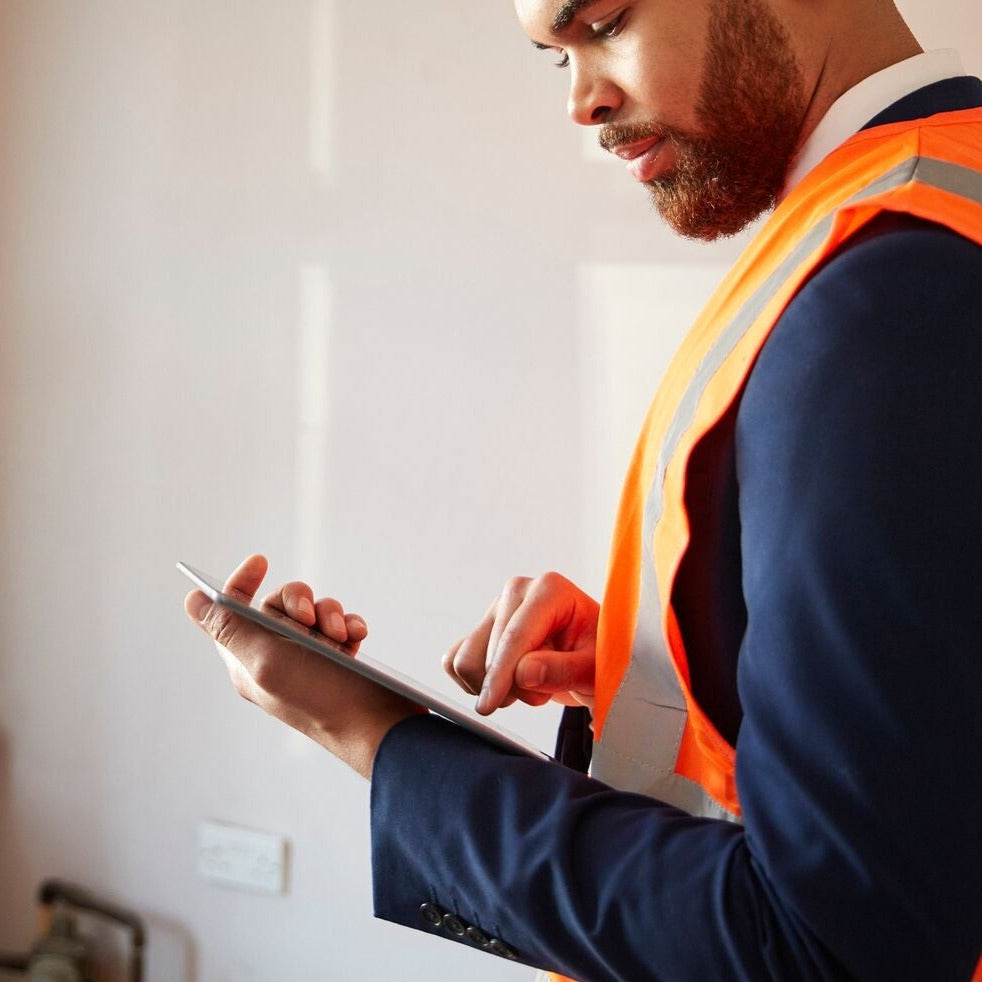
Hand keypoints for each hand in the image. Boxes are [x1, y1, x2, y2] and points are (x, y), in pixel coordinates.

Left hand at [184, 554, 423, 778]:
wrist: (377, 726)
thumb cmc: (321, 698)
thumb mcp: (267, 660)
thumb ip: (230, 628)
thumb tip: (193, 601)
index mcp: (249, 662)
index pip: (231, 611)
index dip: (240, 582)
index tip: (261, 561)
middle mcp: (276, 658)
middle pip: (277, 604)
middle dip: (299, 601)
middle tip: (310, 618)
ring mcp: (310, 659)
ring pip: (313, 611)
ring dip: (330, 614)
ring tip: (339, 636)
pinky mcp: (340, 658)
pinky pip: (341, 624)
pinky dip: (350, 625)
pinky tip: (355, 637)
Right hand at [443, 572, 597, 715]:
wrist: (592, 659)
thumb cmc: (600, 658)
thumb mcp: (594, 669)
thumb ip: (563, 669)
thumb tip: (524, 673)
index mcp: (549, 589)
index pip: (515, 636)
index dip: (500, 674)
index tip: (489, 704)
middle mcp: (518, 592)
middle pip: (487, 652)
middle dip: (511, 686)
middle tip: (544, 692)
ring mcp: (496, 609)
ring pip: (466, 660)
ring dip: (496, 687)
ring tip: (531, 687)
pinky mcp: (481, 628)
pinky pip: (455, 662)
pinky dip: (475, 684)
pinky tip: (507, 685)